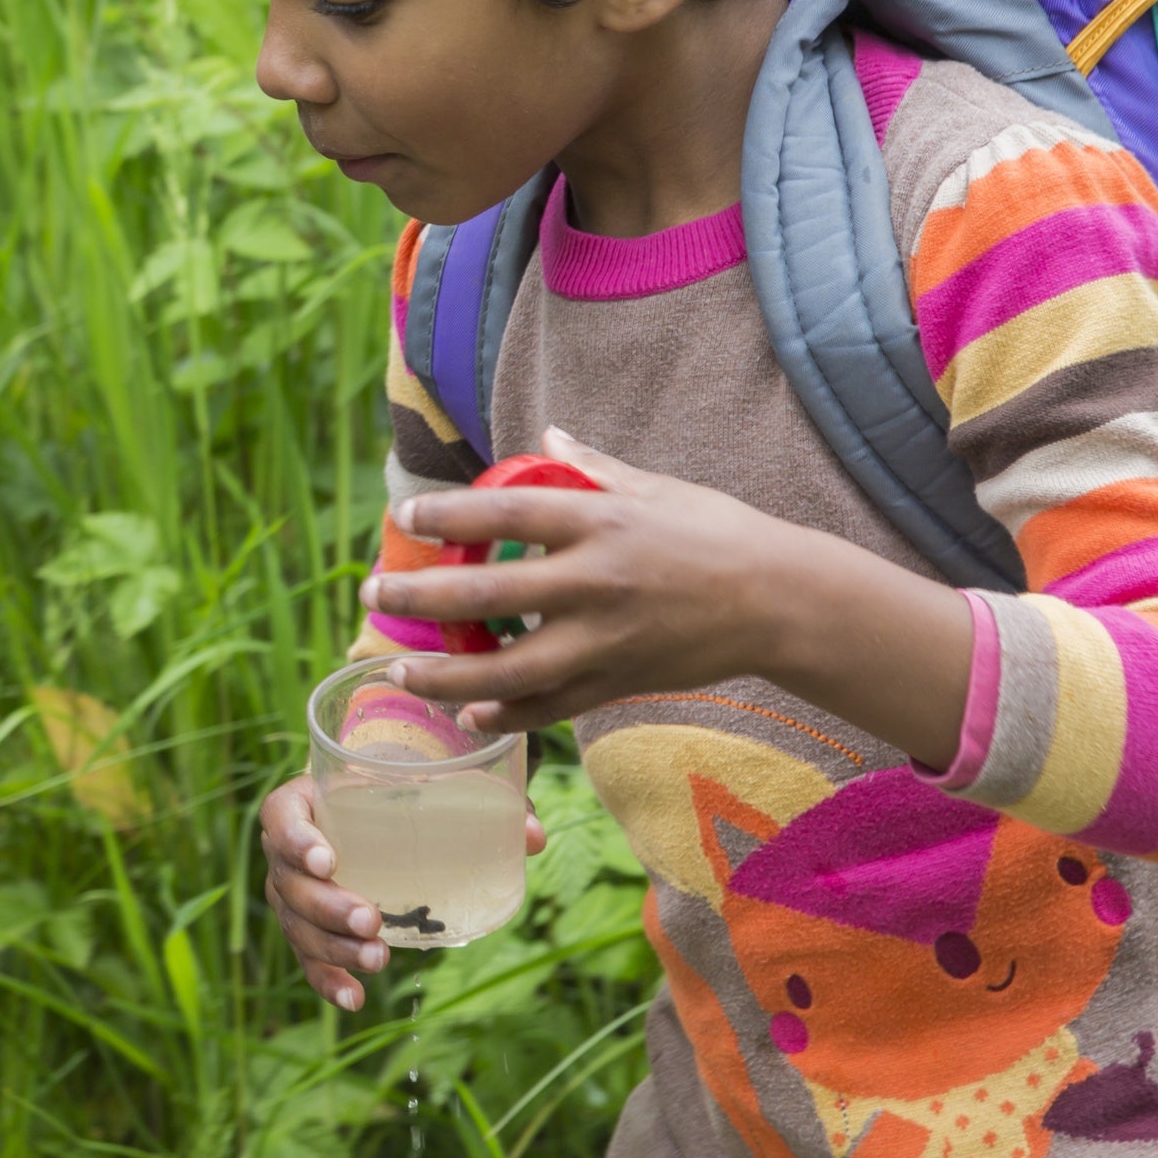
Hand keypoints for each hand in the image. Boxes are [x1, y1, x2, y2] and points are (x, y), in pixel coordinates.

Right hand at [261, 775, 546, 1010]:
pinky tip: (354, 999)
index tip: (328, 860)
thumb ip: (479, 800)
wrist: (374, 805)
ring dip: (332, 948)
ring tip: (378, 959)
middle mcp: (288, 851)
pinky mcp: (308, 927)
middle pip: (289, 884)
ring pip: (296, 925)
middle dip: (326, 907)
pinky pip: (307, 957)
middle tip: (371, 920)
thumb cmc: (397, 790)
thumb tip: (533, 836)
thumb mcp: (431, 783)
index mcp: (303, 803)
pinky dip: (327, 980)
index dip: (295, 840)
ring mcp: (293, 893)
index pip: (280, 818)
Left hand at [374, 429, 969, 761]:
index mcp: (601, 523)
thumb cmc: (718, 534)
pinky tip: (467, 715)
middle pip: (489, 596)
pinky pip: (551, 708)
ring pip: (508, 668)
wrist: (783, 602)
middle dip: (420, 597)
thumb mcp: (657, 489)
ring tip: (400, 670)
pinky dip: (506, 716)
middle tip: (374, 593)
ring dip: (446, 674)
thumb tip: (546, 441)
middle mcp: (596, 583)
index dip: (449, 517)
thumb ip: (593, 470)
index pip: (507, 516)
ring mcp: (607, 641)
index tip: (406, 516)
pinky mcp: (620, 683)